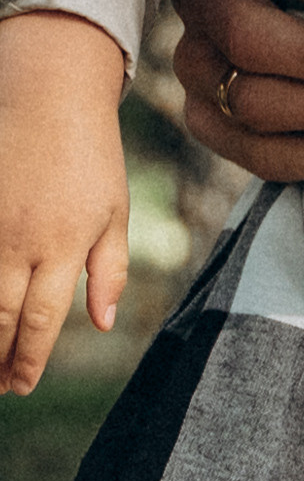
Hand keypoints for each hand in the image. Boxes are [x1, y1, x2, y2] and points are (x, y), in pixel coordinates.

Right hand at [0, 12, 130, 392]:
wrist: (49, 94)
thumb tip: (103, 324)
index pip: (43, 319)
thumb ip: (108, 271)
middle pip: (1, 315)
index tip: (22, 385)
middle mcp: (20, 240)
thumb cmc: (90, 155)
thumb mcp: (114, 213)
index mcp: (63, 246)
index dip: (30, 358)